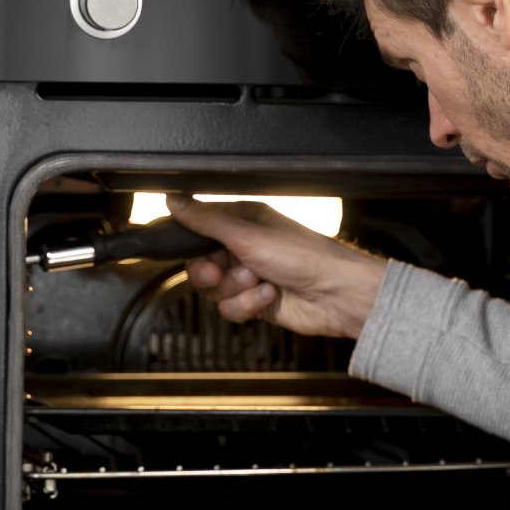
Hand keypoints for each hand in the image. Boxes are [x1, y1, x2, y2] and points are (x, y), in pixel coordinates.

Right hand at [166, 197, 386, 338]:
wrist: (336, 294)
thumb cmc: (304, 256)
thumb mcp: (247, 234)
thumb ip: (206, 220)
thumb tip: (174, 199)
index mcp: (243, 222)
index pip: (199, 229)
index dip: (191, 243)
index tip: (191, 249)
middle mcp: (245, 248)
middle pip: (201, 265)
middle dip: (211, 273)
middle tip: (219, 271)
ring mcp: (250, 277)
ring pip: (215, 291)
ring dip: (235, 290)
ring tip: (260, 281)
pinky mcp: (256, 303)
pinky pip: (230, 309)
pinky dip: (247, 305)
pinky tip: (269, 297)